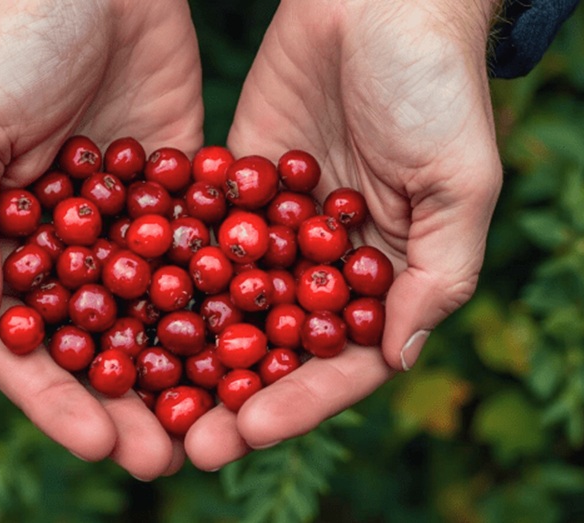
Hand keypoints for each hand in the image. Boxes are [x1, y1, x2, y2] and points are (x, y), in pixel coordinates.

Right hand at [0, 0, 202, 479]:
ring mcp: (132, 223)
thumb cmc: (14, 44)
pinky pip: (205, 256)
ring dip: (186, 371)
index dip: (58, 400)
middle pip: (99, 345)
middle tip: (169, 456)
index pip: (25, 345)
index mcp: (8, 243)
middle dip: (130, 403)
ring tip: (221, 421)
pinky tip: (259, 342)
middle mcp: (72, 244)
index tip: (99, 443)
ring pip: (158, 314)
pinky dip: (227, 301)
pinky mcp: (185, 192)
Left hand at [185, 0, 502, 469]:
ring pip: (229, 304)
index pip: (341, 360)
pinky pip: (200, 239)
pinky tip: (124, 309)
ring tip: (140, 394)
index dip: (297, 401)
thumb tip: (397, 357)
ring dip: (188, 352)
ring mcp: (276, 229)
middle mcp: (326, 264)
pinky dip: (168, 275)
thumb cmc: (435, 86)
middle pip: (275, 348)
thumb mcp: (459, 180)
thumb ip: (440, 272)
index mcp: (387, 276)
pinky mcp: (234, 189)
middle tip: (182, 440)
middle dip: (231, 395)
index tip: (246, 429)